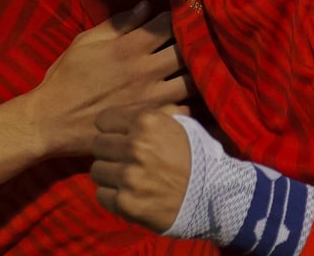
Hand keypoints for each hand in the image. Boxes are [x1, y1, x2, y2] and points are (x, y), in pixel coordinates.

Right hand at [29, 1, 190, 157]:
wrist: (53, 121)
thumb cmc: (65, 79)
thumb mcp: (84, 43)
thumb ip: (117, 25)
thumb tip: (146, 6)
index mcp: (128, 48)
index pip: (167, 24)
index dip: (174, 18)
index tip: (174, 19)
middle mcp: (145, 71)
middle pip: (187, 50)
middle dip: (190, 44)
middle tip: (186, 45)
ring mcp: (152, 98)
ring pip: (192, 80)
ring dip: (193, 73)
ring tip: (186, 71)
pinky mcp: (152, 121)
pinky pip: (185, 111)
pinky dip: (186, 103)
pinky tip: (179, 100)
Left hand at [90, 105, 189, 232]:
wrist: (216, 198)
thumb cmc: (199, 157)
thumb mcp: (183, 124)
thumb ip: (156, 113)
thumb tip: (133, 110)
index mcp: (146, 123)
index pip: (103, 120)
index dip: (112, 130)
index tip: (120, 138)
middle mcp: (134, 147)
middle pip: (97, 145)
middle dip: (109, 152)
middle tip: (124, 161)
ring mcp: (129, 176)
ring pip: (97, 170)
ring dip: (110, 175)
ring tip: (127, 179)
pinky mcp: (125, 203)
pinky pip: (101, 194)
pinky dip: (112, 196)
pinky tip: (129, 195)